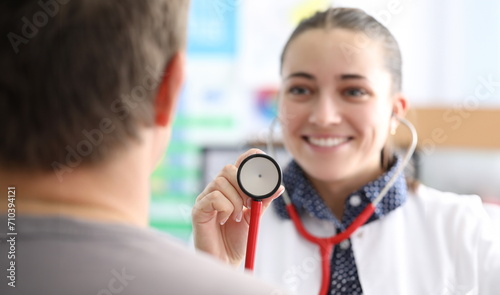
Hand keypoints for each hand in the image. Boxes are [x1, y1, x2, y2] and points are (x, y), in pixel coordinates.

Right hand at [192, 148, 284, 266]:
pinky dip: (226, 208)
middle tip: (248, 203)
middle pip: (229, 168)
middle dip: (243, 185)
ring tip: (236, 217)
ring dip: (235, 201)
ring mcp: (205, 198)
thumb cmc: (237, 239)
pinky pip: (214, 197)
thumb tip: (278, 186)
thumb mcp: (254, 217)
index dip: (250, 157)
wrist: (226, 260)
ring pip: (221, 182)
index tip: (262, 166)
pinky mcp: (198, 209)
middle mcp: (217, 189)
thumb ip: (263, 200)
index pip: (239, 163)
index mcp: (231, 187)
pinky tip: (226, 220)